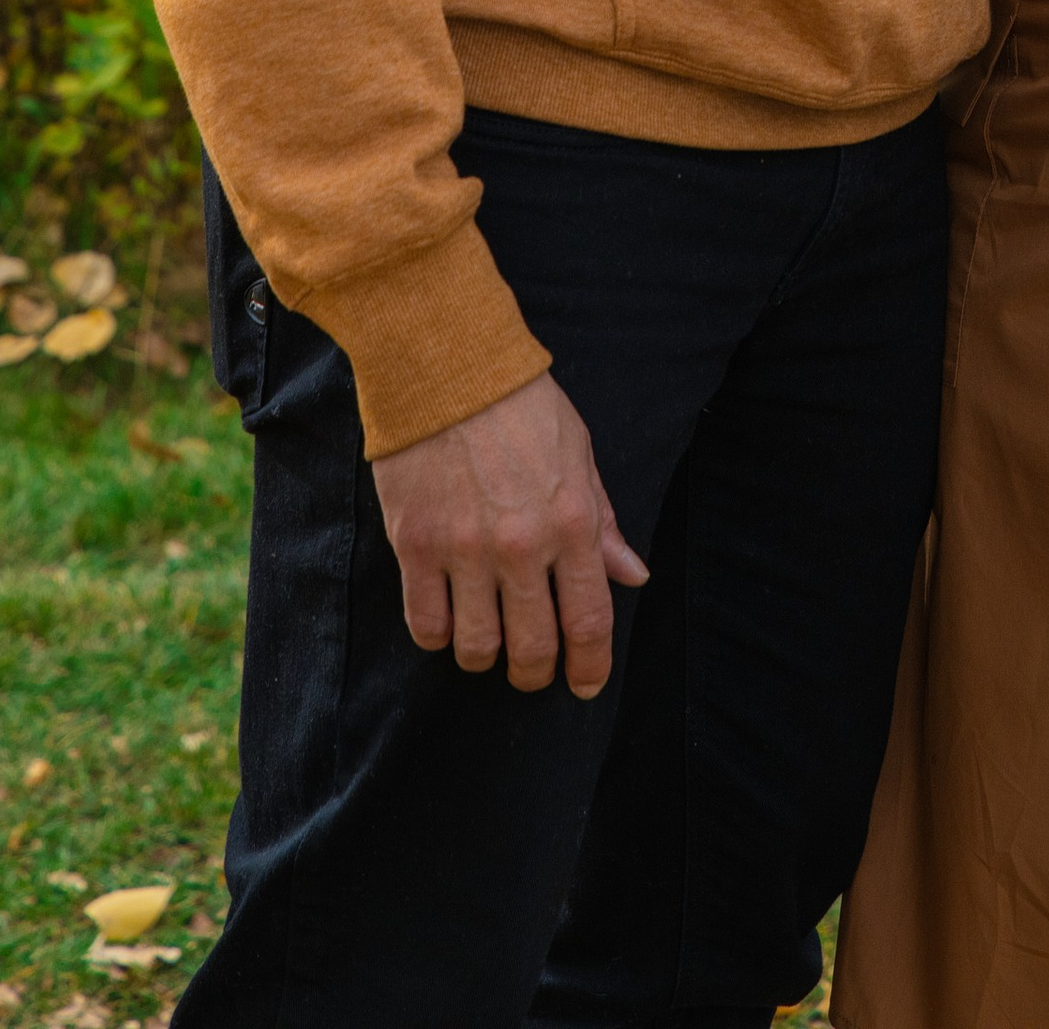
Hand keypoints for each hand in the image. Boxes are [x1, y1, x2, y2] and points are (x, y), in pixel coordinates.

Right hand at [373, 371, 648, 690]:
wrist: (446, 364)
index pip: (589, 620)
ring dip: (487, 657)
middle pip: (533, 647)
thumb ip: (603, 522)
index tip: (587, 683)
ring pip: (478, 648)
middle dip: (536, 673)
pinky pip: (427, 625)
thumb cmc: (521, 403)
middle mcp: (521, 545)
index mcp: (571, 521)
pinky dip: (440, 635)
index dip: (591, 665)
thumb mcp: (579, 453)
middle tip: (532, 670)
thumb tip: (633, 576)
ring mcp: (465, 550)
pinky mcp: (415, 547)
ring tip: (488, 642)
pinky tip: (448, 619)